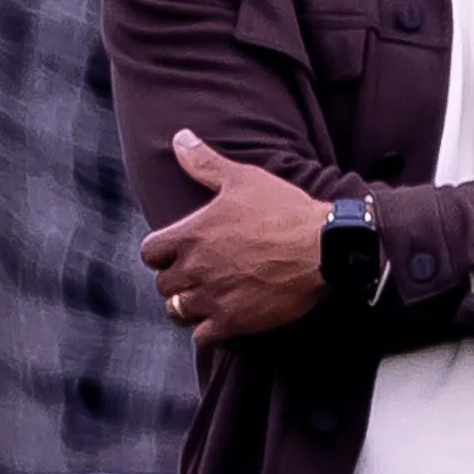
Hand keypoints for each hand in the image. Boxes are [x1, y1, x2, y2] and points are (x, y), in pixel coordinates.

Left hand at [140, 130, 329, 345]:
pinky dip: (209, 330)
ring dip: (190, 306)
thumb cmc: (284, 210)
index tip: (180, 252)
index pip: (149, 253)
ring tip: (209, 298)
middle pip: (163, 285)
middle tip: (200, 275)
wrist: (324, 247)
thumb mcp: (243, 179)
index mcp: (191, 234)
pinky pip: (202, 336)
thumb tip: (179, 137)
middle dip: (178, 280)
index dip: (162, 254)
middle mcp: (194, 268)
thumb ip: (204, 162)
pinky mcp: (232, 322)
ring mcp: (211, 297)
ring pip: (178, 312)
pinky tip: (226, 317)